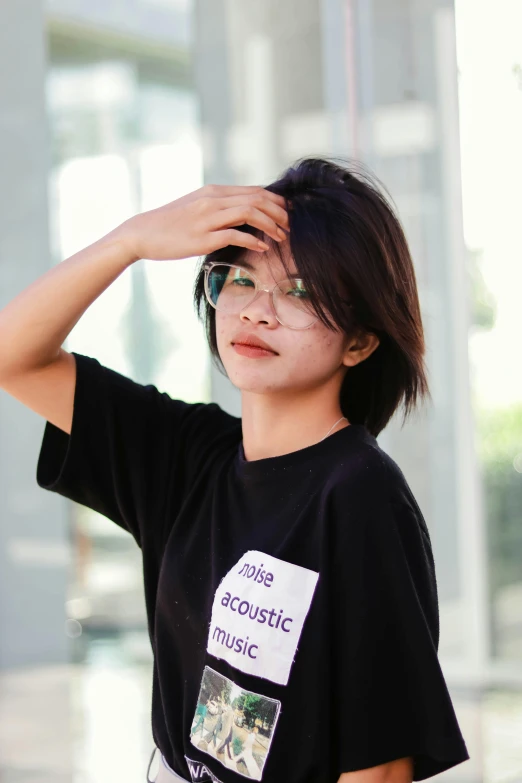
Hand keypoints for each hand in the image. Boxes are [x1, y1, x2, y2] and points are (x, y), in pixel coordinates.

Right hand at [116, 184, 289, 261]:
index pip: (254, 190)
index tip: (288, 213)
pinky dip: (254, 241)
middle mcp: (213, 200)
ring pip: (250, 213)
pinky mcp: (203, 238)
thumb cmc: (171, 223)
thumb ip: (219, 206)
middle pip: (257, 199)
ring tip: (281, 237)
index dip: (276, 201)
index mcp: (214, 191)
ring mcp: (208, 218)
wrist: (143, 233)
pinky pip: (236, 235)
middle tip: (290, 226)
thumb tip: (244, 213)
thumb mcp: (197, 206)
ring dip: (271, 225)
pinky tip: (263, 248)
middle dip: (279, 212)